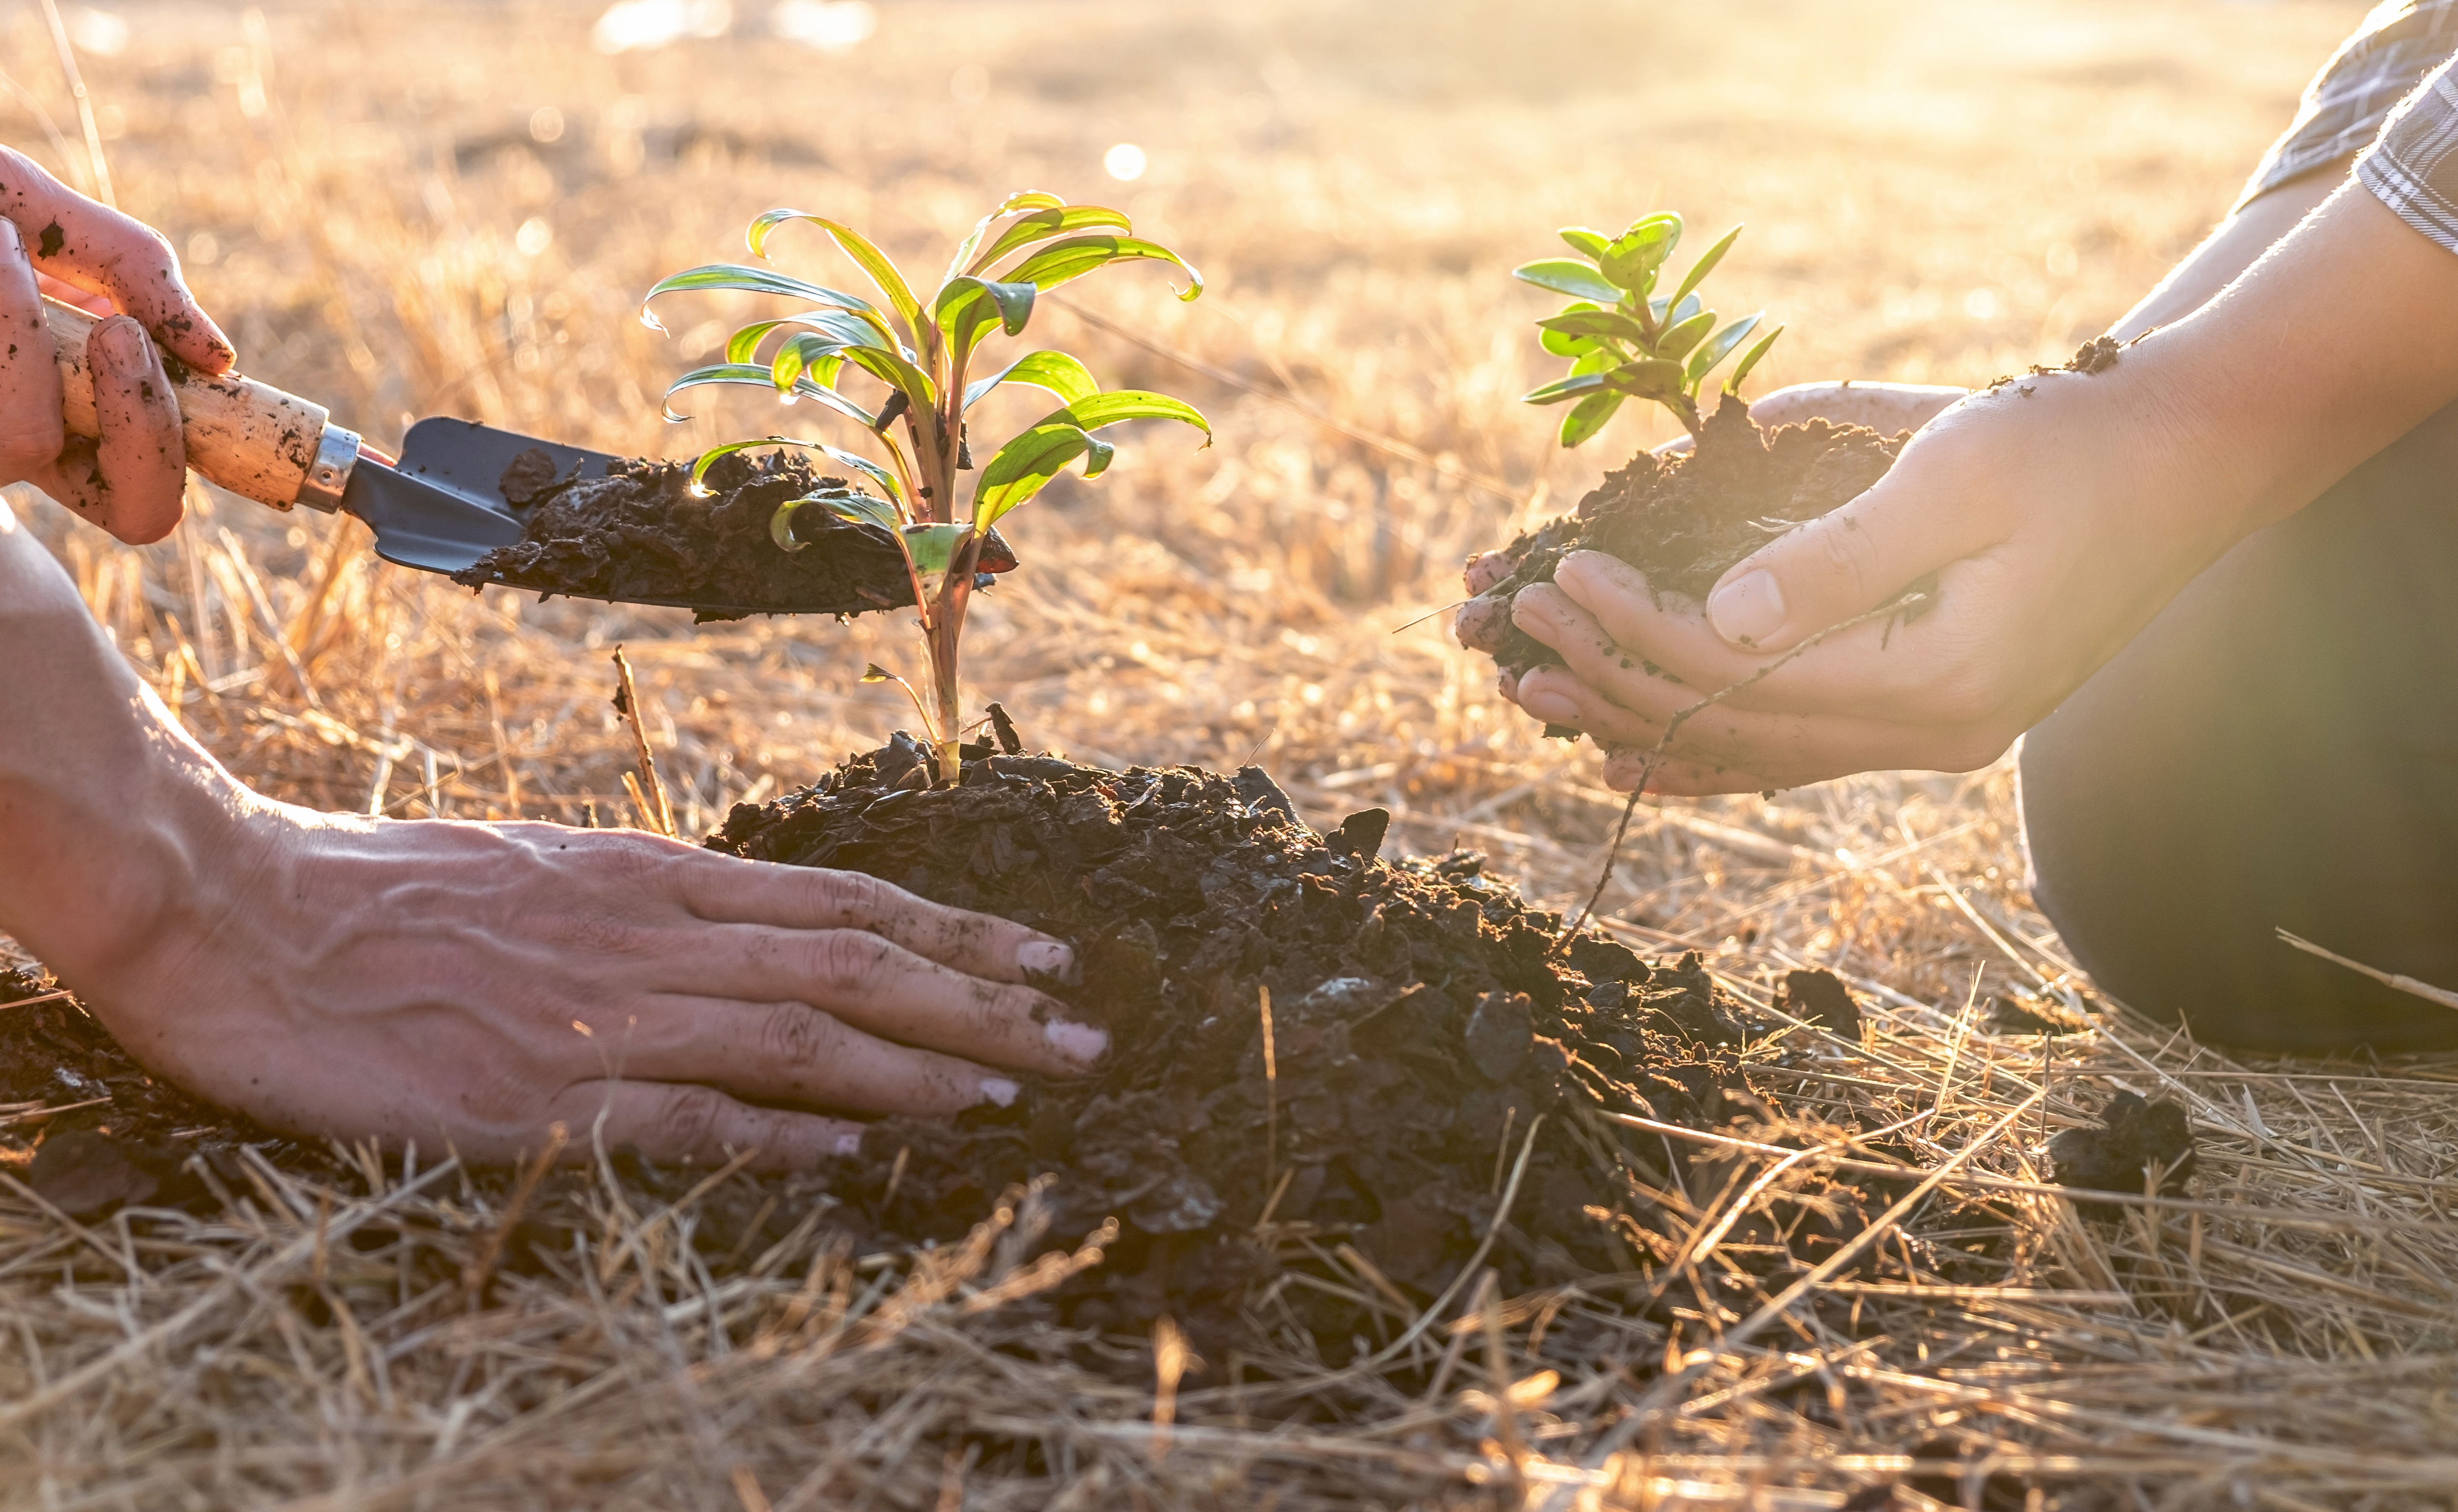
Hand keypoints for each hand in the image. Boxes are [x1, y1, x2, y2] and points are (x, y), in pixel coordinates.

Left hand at [0, 146, 233, 542]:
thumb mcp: (37, 213)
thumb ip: (133, 269)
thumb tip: (214, 356)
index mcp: (59, 421)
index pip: (146, 498)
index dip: (177, 447)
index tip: (178, 354)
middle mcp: (10, 451)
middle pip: (133, 510)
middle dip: (143, 420)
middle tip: (114, 327)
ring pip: (26, 443)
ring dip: (27, 327)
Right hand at [74, 801, 1107, 1167]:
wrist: (243, 910)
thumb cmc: (390, 894)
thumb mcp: (550, 875)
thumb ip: (656, 910)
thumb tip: (759, 946)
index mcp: (654, 875)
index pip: (844, 901)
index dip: (957, 929)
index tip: (1044, 953)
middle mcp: (653, 931)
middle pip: (857, 963)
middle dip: (985, 1002)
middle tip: (1086, 1035)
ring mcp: (602, 1011)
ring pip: (803, 1032)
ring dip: (924, 1064)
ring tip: (1020, 1086)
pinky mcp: (539, 1091)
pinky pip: (687, 1114)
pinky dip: (781, 1129)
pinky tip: (859, 1147)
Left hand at [1493, 182, 2457, 794]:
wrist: (2188, 460)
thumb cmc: (2074, 442)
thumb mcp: (1958, 474)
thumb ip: (1840, 557)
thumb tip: (1721, 614)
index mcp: (1938, 679)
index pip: (1740, 670)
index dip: (1637, 625)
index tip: (1564, 570)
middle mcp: (1933, 733)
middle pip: (1734, 726)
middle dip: (1617, 675)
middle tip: (1517, 634)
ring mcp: (1938, 736)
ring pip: (1759, 754)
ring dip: (1648, 724)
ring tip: (1546, 705)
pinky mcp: (1938, 714)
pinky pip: (1800, 749)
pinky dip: (1714, 747)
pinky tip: (1642, 752)